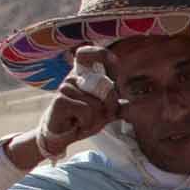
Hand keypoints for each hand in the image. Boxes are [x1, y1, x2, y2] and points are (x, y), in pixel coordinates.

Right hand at [35, 44, 119, 159]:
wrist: (61, 135)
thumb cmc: (82, 119)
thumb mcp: (104, 112)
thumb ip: (117, 106)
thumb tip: (129, 104)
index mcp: (82, 74)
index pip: (86, 54)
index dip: (101, 54)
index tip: (114, 62)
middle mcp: (73, 77)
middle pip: (105, 85)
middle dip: (111, 105)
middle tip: (101, 115)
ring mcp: (65, 87)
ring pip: (97, 103)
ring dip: (96, 118)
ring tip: (84, 120)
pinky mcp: (60, 100)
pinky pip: (86, 111)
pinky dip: (87, 122)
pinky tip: (77, 123)